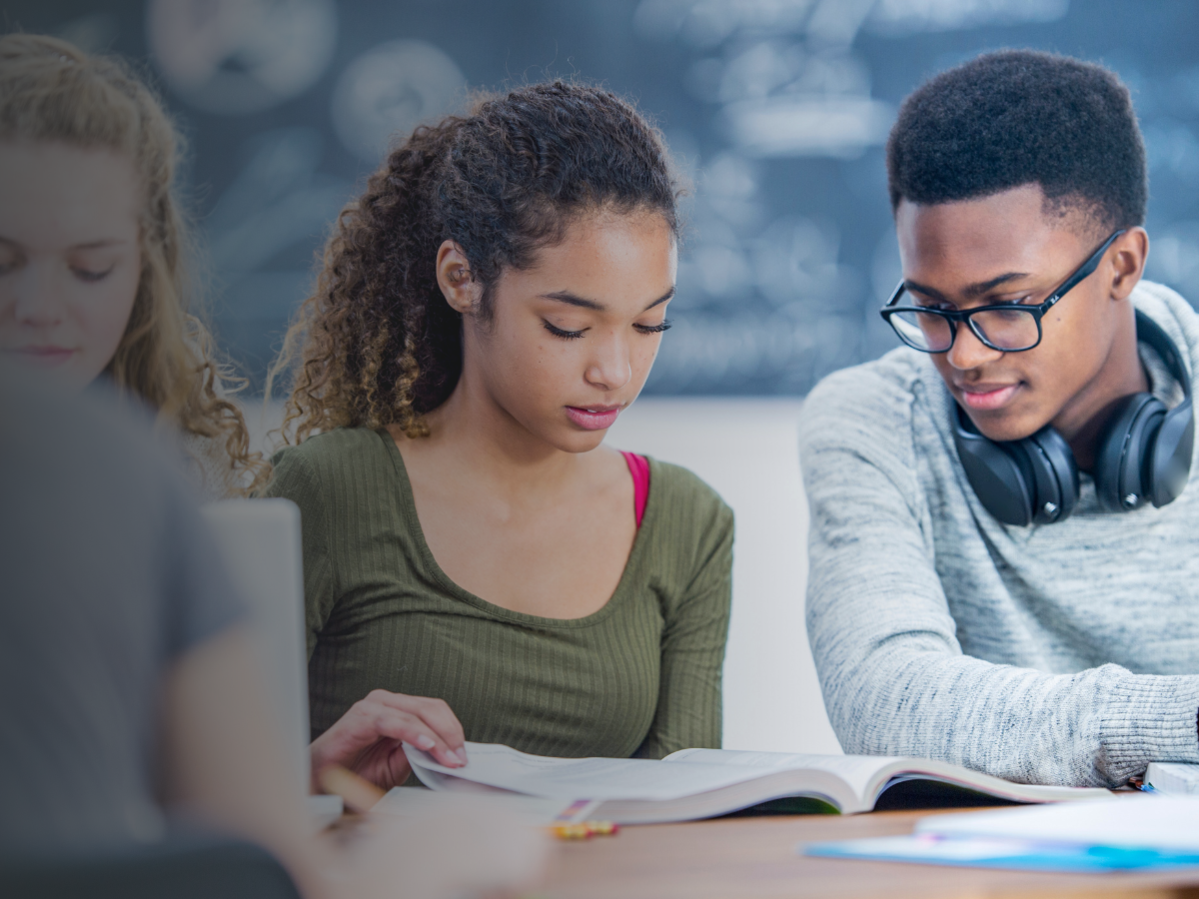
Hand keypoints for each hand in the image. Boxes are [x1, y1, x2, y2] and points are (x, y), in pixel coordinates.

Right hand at [309, 689, 466, 790]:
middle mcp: (387, 702)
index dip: (453, 731)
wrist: (321, 784)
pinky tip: (427, 746)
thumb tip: (448, 754)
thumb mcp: (398, 765)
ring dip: (437, 738)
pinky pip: (393, 722)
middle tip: (460, 758)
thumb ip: (420, 754)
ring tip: (448, 758)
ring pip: (416, 714)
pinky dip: (414, 733)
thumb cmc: (357, 773)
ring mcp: (373, 706)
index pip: (435, 710)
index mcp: (398, 710)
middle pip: (430, 708)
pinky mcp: (361, 718)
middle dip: (450, 734)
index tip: (463, 755)